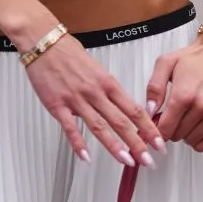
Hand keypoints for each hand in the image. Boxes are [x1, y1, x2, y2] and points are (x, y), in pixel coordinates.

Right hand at [24, 35, 163, 167]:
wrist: (44, 42)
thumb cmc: (68, 53)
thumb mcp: (97, 69)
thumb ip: (108, 89)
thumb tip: (121, 106)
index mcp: (107, 82)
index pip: (134, 108)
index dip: (149, 127)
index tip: (158, 141)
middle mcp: (95, 91)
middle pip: (121, 121)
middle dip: (138, 143)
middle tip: (148, 159)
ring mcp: (76, 99)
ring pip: (99, 126)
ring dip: (114, 146)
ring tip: (126, 160)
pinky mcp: (57, 105)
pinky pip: (70, 127)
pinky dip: (79, 143)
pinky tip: (86, 156)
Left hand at [146, 32, 202, 152]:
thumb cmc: (196, 57)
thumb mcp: (166, 63)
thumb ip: (154, 88)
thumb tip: (149, 110)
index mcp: (184, 94)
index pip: (165, 128)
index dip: (157, 130)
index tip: (157, 125)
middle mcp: (202, 106)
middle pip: (178, 135)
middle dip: (171, 130)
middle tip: (171, 119)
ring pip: (193, 140)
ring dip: (186, 135)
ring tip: (185, 121)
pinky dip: (202, 141)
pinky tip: (197, 131)